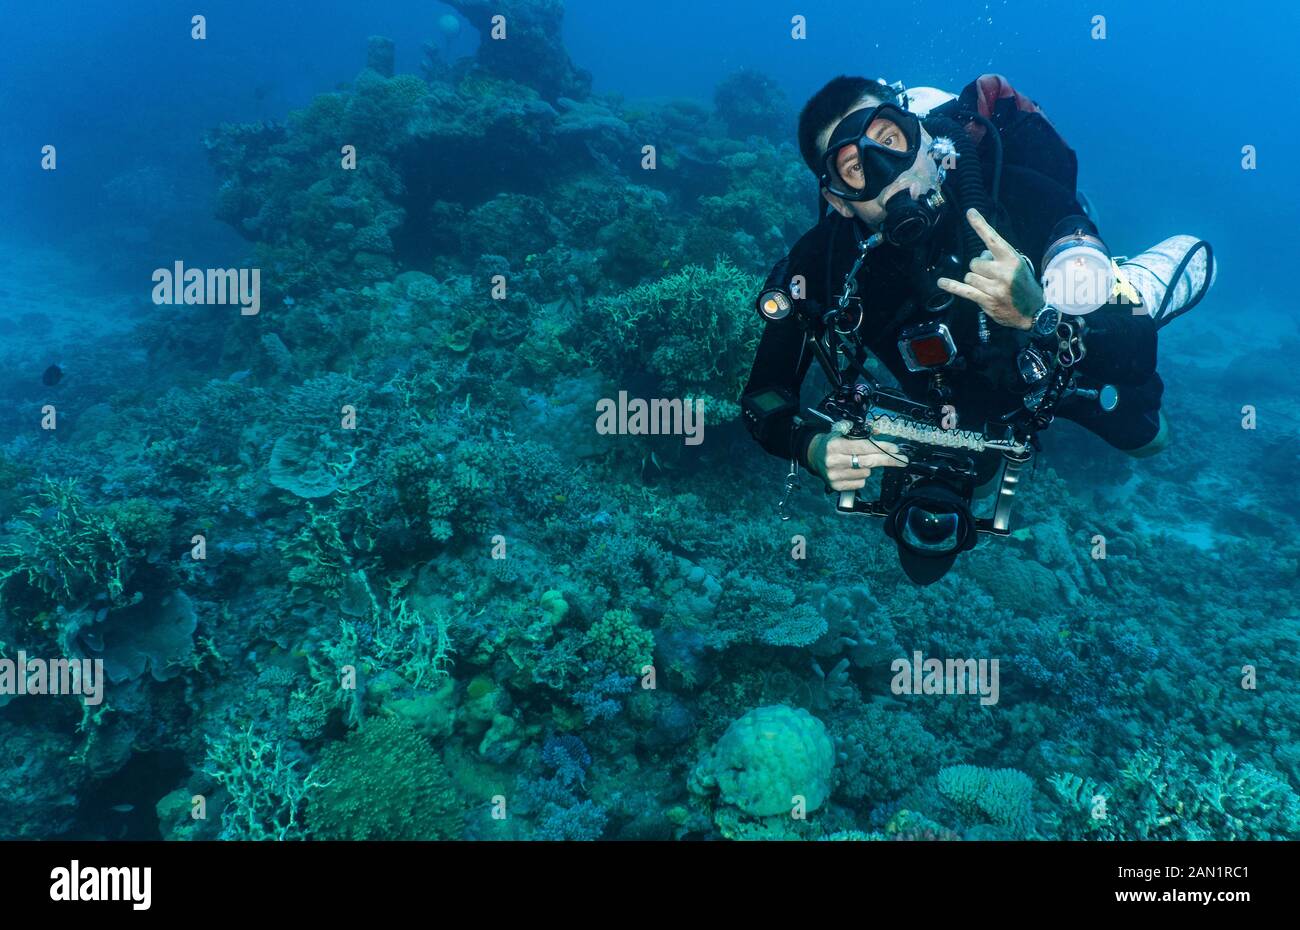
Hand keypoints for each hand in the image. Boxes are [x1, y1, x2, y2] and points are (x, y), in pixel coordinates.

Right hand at [807, 431, 907, 491]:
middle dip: (887, 460)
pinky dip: (861, 477)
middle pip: (868, 462)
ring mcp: (834, 475)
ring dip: (868, 467)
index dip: (882, 448)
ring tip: (858, 461)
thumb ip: (859, 432)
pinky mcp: (835, 486)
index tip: (896, 449)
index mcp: (835, 445)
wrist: (812, 455)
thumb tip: (878, 432)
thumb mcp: (841, 432)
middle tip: (902, 460)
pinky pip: (860, 483)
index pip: (864, 447)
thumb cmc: (832, 442)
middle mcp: (833, 461)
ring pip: (865, 473)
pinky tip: (853, 471)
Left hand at [936, 208, 1043, 329]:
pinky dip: (951, 286)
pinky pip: (964, 291)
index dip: (980, 225)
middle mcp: (1003, 273)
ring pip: (969, 276)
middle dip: (979, 267)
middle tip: (991, 274)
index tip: (970, 213)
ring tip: (988, 285)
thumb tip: (981, 254)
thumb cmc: (1024, 285)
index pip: (992, 239)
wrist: (1033, 311)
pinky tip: (942, 282)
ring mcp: (994, 288)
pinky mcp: (986, 301)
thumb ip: (999, 257)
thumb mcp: (1018, 266)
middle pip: (975, 262)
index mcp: (1012, 260)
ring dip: (974, 279)